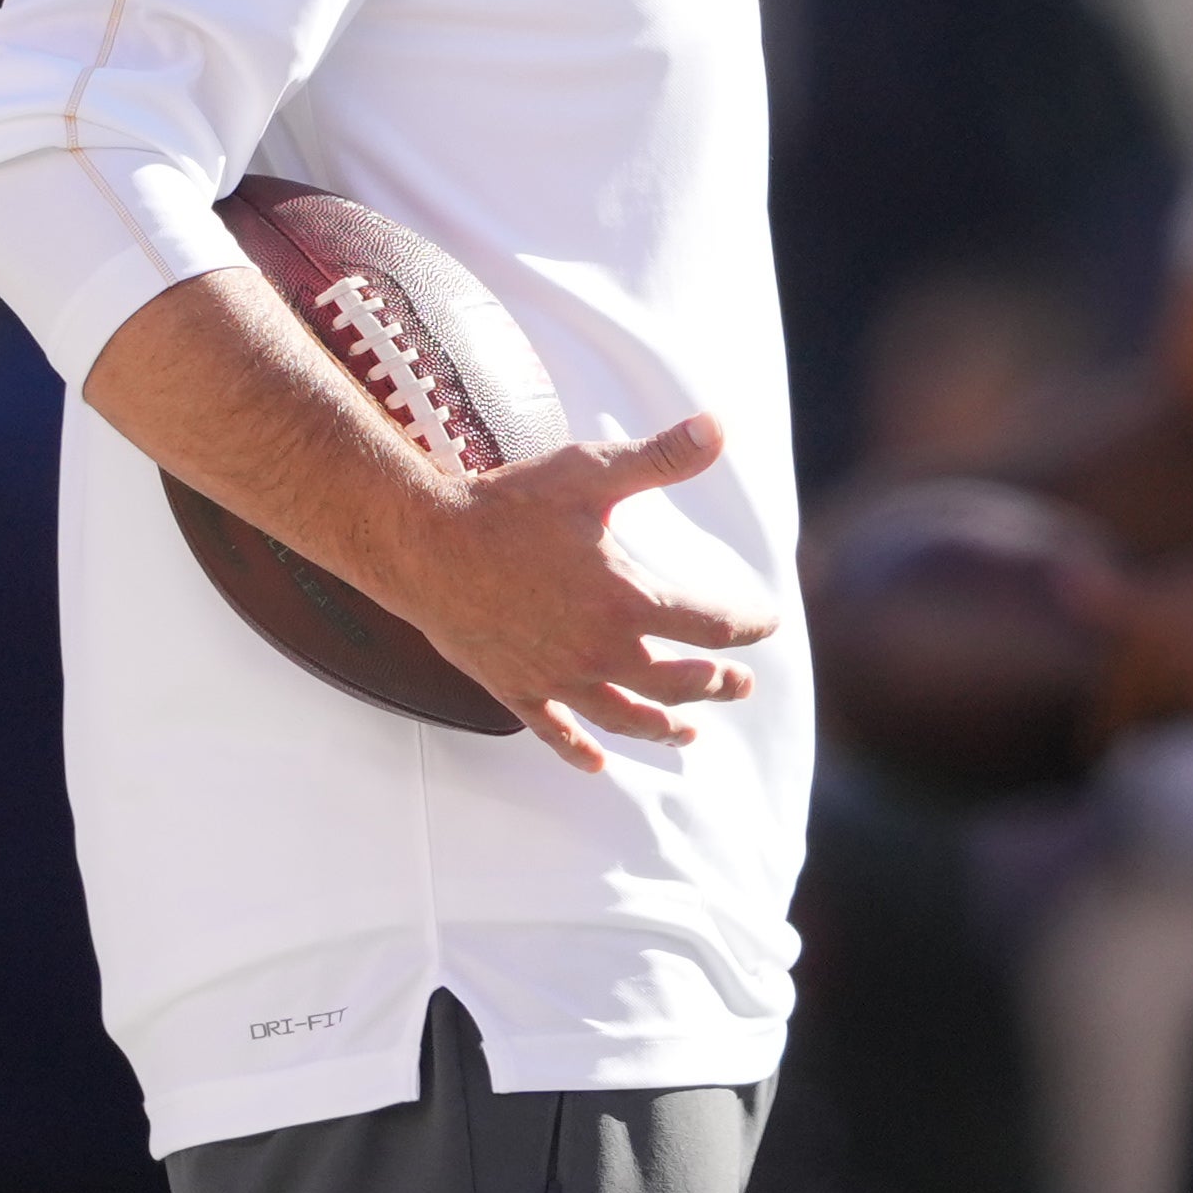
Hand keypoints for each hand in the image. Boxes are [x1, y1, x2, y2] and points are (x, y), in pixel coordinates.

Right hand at [389, 415, 778, 770]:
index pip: (708, 624)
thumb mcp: (590, 472)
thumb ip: (659, 458)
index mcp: (626, 602)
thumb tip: (719, 428)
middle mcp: (598, 651)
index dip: (746, 625)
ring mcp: (556, 677)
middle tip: (742, 685)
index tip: (768, 622)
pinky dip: (578, 751)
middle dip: (715, 683)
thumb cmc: (508, 505)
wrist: (424, 545)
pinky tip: (597, 764)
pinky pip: (553, 731)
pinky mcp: (515, 689)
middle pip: (675, 682)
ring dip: (662, 727)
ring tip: (688, 734)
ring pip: (624, 716)